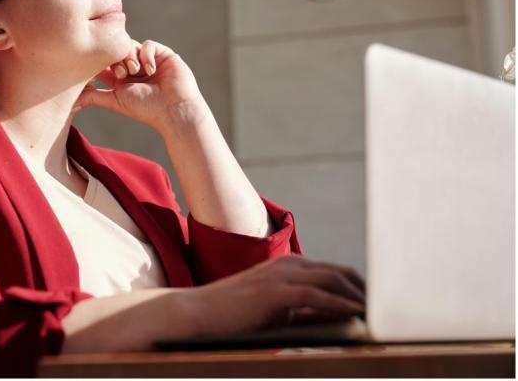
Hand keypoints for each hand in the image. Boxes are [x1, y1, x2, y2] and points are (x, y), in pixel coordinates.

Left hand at [73, 39, 205, 132]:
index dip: (101, 61)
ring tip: (136, 72)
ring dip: (131, 57)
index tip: (101, 69)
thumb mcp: (114, 100)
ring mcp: (149, 61)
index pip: (105, 61)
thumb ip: (92, 96)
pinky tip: (151, 71)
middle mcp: (134, 68)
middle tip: (122, 74)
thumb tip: (70, 103)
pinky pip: (147, 44)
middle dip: (117, 60)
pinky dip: (146, 55)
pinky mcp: (163, 54)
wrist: (173, 109)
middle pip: (116, 51)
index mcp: (121, 79)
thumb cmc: (145, 109)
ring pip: (130, 45)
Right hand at [182, 256, 365, 337]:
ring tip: (381, 317)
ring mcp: (282, 274)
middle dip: (368, 292)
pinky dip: (342, 306)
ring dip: (361, 299)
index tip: (381, 307)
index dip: (361, 288)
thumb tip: (340, 323)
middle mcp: (290, 264)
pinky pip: (318, 295)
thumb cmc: (235, 318)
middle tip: (391, 312)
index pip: (336, 273)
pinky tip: (358, 317)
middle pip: (342, 273)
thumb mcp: (278, 314)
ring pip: (334, 281)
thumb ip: (307, 315)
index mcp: (290, 267)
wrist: (197, 314)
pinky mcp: (276, 290)